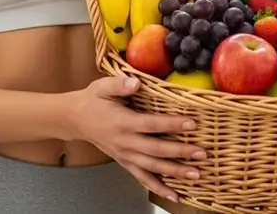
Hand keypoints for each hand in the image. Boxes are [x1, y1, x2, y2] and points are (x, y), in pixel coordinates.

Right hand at [65, 76, 204, 202]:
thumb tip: (136, 82)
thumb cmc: (92, 101)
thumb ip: (119, 84)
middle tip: (202, 153)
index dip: (172, 124)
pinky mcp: (125, 162)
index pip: (151, 124)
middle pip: (156, 150)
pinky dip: (159, 188)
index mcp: (122, 122)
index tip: (192, 123)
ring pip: (152, 168)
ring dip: (175, 173)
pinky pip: (143, 178)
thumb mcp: (102, 87)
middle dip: (180, 153)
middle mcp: (125, 142)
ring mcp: (125, 155)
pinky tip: (175, 194)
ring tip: (195, 175)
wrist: (74, 120)